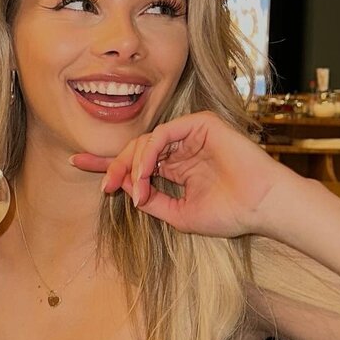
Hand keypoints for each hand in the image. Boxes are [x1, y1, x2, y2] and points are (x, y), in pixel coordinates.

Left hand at [71, 111, 297, 238]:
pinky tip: (145, 172)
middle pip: (134, 149)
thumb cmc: (230, 214)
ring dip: (132, 165)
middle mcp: (180, 148)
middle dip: (114, 166)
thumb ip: (152, 202)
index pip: (135, 161)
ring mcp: (190, 134)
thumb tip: (126, 190)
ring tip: (131, 188)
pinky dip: (149, 153)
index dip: (106, 163)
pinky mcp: (200, 123)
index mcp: (175, 167)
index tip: (76, 162)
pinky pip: (162, 134)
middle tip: (106, 187)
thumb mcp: (178, 215)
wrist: (262, 208)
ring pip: (145, 141)